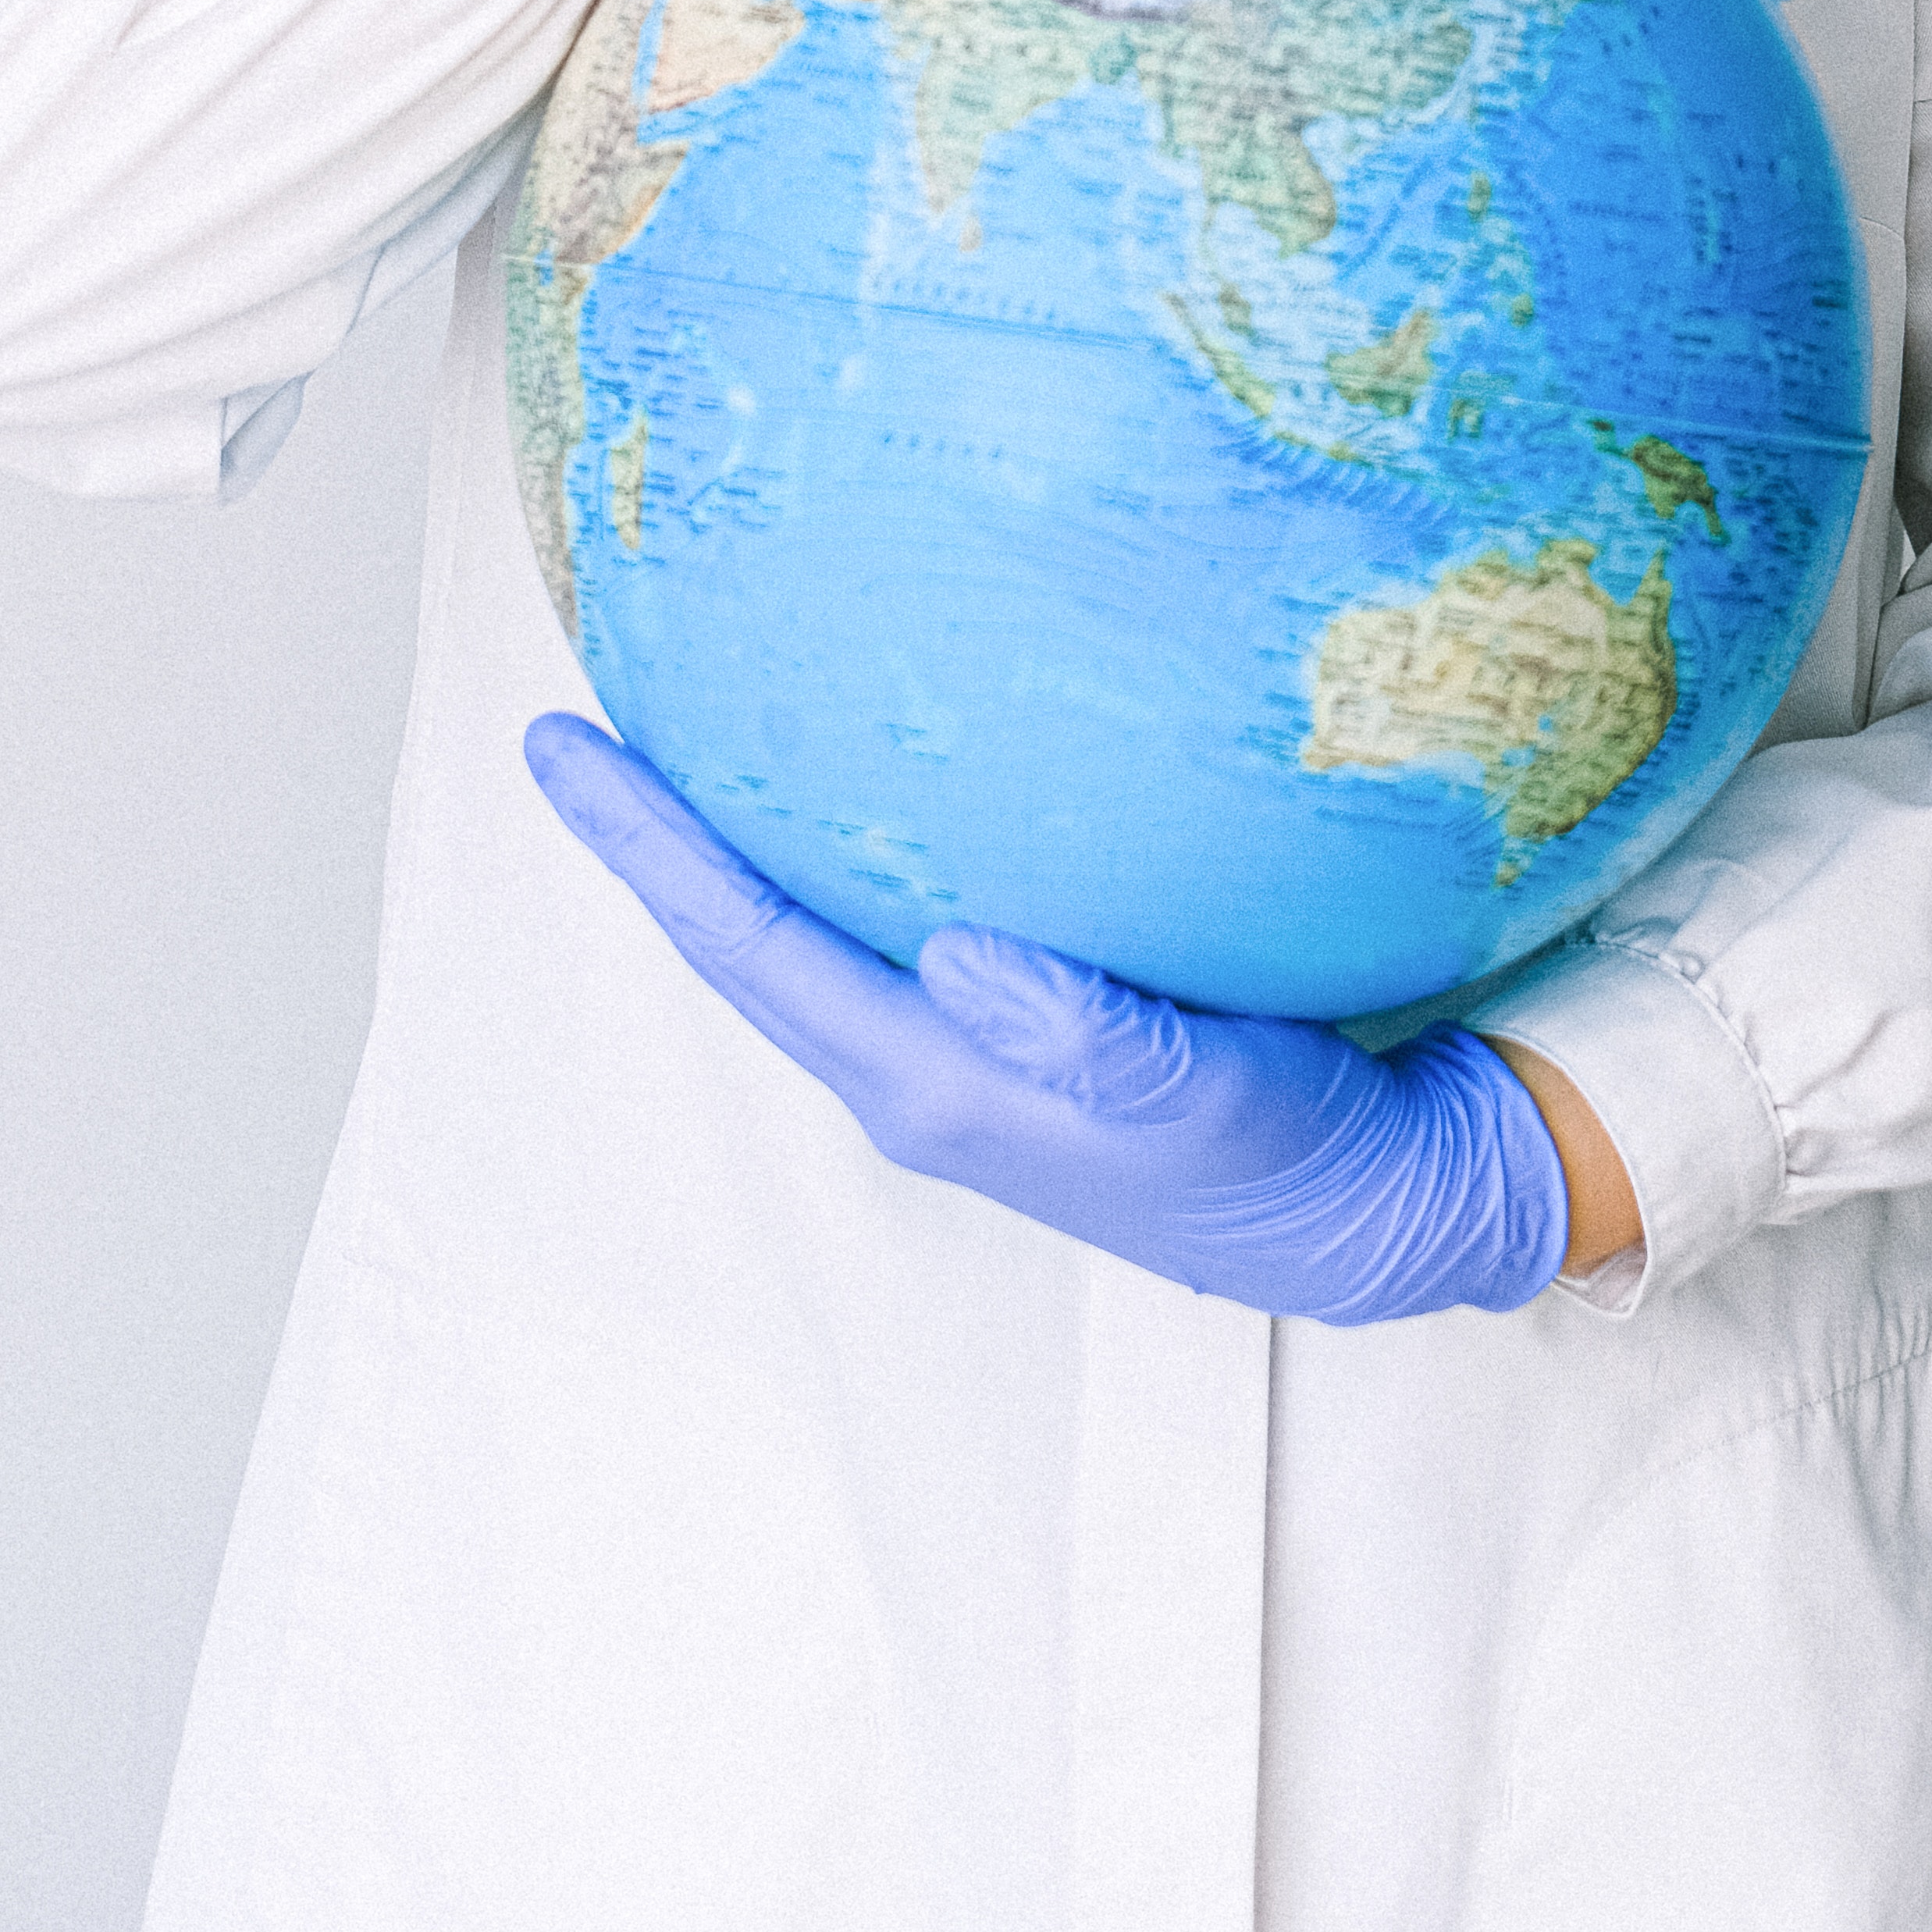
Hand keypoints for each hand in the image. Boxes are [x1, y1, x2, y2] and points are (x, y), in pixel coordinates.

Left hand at [526, 716, 1572, 1325]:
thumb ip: (1091, 1032)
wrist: (1372, 1213)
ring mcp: (969, 1050)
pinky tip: (868, 775)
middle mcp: (925, 1068)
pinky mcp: (1024, 1027)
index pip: (748, 944)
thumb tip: (959, 954)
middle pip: (748, 933)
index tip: (560, 744)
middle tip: (584, 717)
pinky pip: (891, 921)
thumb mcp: (1206, 1094)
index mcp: (937, 1082)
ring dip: (741, 842)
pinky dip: (844, 848)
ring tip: (695, 728)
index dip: (648, 843)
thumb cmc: (1289, 1158)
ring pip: (812, 929)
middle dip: (661, 833)